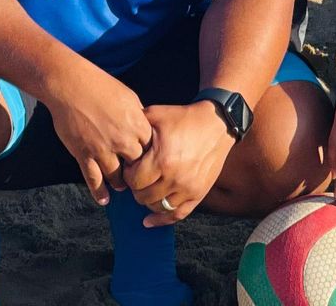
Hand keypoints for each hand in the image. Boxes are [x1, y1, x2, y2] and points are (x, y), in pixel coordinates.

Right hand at [40, 57, 153, 205]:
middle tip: (137, 178)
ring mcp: (103, 149)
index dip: (151, 156)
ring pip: (117, 177)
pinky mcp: (84, 155)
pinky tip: (103, 200)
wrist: (69, 84)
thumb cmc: (99, 85)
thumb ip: (138, 116)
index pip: (152, 149)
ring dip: (120, 183)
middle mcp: (123, 140)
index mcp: (136, 123)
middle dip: (138, 173)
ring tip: (121, 186)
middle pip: (137, 166)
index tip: (150, 161)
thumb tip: (143, 128)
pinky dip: (99, 192)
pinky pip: (94, 180)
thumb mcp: (128, 96)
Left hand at [123, 102, 234, 225]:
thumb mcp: (157, 115)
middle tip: (139, 176)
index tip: (132, 166)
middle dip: (136, 188)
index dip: (129, 174)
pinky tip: (148, 221)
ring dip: (148, 200)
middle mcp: (174, 178)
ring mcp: (187, 189)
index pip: (134, 181)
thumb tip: (119, 135)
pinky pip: (177, 215)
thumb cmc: (184, 118)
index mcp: (162, 160)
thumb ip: (136, 125)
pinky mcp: (198, 194)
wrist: (216, 124)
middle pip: (143, 197)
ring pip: (157, 207)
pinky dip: (161, 220)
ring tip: (147, 188)